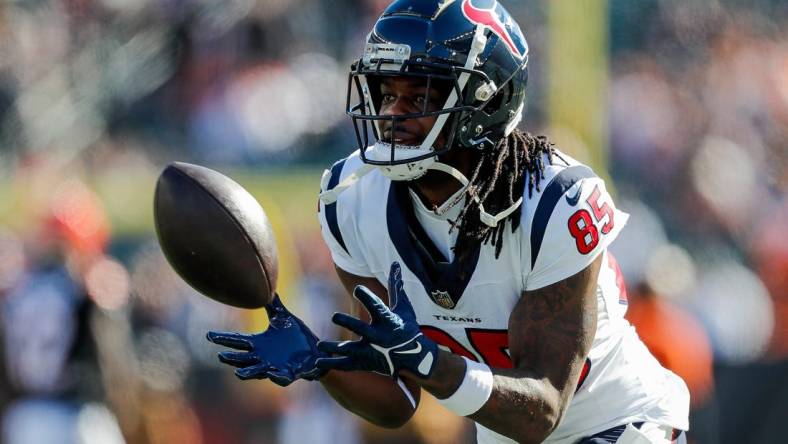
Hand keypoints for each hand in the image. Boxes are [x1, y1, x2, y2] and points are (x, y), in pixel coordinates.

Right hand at [206, 294, 325, 385]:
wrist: (316, 351)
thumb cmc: (297, 337)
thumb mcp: (284, 318)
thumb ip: (274, 305)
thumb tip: (265, 286)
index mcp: (259, 344)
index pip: (238, 341)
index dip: (224, 339)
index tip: (208, 335)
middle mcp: (263, 357)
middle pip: (243, 358)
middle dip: (232, 359)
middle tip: (221, 355)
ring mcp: (275, 367)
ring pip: (258, 372)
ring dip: (248, 373)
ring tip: (238, 374)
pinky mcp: (289, 374)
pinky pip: (282, 378)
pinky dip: (277, 377)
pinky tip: (272, 374)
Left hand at [316, 262, 437, 378]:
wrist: (415, 357)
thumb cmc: (407, 328)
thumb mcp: (404, 307)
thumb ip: (395, 287)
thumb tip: (394, 264)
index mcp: (387, 320)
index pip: (376, 306)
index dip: (366, 297)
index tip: (357, 289)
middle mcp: (378, 336)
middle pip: (360, 328)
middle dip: (348, 322)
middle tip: (334, 316)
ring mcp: (371, 351)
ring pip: (350, 349)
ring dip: (334, 347)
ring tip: (319, 344)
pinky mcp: (366, 362)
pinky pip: (347, 364)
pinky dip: (332, 363)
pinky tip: (317, 362)